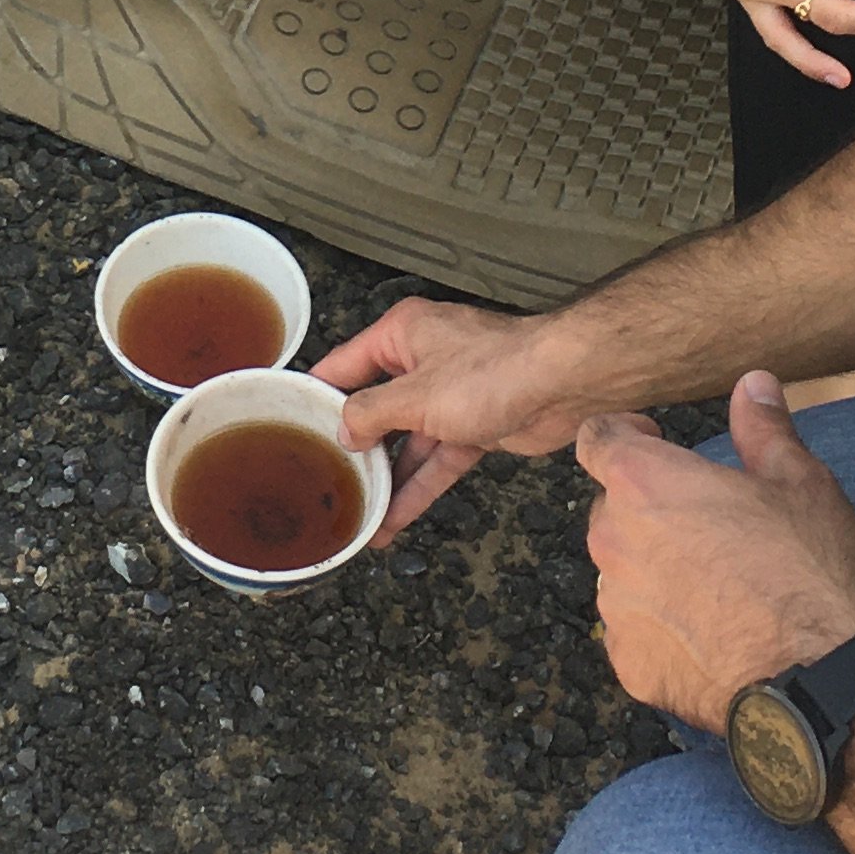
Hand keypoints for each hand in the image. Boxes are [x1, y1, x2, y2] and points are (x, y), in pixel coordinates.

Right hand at [314, 293, 597, 543]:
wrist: (564, 385)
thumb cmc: (495, 370)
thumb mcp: (416, 394)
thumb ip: (372, 413)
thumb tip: (345, 430)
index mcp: (402, 335)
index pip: (344, 366)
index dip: (317, 396)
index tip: (290, 423)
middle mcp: (423, 361)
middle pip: (376, 410)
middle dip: (355, 449)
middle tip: (324, 481)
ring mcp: (450, 397)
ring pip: (407, 444)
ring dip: (387, 479)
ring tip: (357, 514)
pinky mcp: (475, 427)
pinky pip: (437, 461)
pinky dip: (418, 488)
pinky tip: (395, 518)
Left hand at [576, 374, 854, 723]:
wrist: (822, 679)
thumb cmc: (813, 572)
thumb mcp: (801, 482)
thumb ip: (764, 428)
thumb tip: (754, 385)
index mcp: (644, 483)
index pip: (596, 439)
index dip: (623, 434)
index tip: (653, 441)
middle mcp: (614, 541)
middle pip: (611, 509)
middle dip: (649, 508)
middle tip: (710, 524)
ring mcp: (617, 608)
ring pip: (622, 572)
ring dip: (654, 569)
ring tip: (720, 585)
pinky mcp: (629, 665)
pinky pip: (634, 632)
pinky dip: (662, 627)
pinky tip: (714, 633)